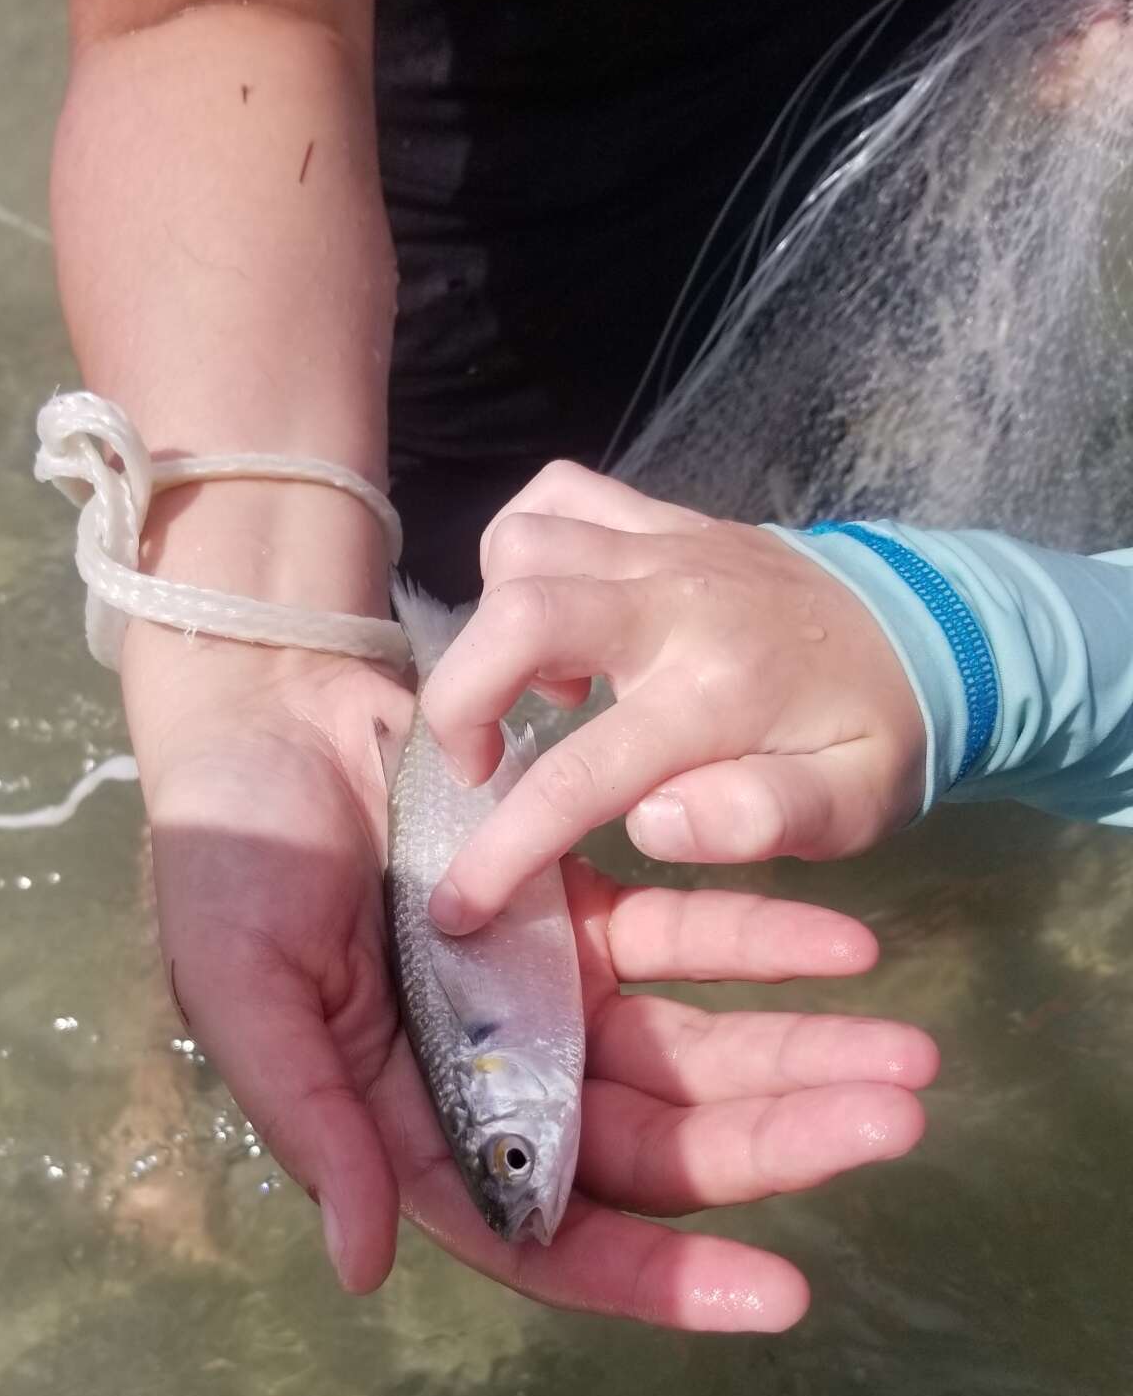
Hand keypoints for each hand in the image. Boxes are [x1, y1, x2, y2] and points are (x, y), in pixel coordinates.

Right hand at [126, 623, 935, 1324]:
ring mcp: (553, 996)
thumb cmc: (226, 866)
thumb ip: (313, 1128)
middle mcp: (504, 1081)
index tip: (782, 1295)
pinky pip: (689, 935)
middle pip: (659, 1145)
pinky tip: (847, 943)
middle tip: (897, 1120)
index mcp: (421, 1129)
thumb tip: (366, 1270)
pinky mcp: (585, 909)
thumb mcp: (247, 996)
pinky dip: (762, 939)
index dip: (659, 1276)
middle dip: (776, 1145)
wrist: (265, 715)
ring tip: (913, 1055)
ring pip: (695, 1050)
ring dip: (798, 1053)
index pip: (554, 1235)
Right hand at [419, 460, 926, 935]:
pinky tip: (552, 614)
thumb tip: (651, 821)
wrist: (936, 630)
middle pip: (519, 616)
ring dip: (493, 625)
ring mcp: (665, 546)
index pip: (580, 775)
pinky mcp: (662, 517)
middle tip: (478, 766)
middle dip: (461, 702)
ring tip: (531, 692)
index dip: (504, 847)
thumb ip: (757, 818)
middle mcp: (678, 603)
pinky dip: (522, 548)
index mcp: (717, 693)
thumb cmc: (878, 737)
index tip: (459, 901)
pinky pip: (557, 494)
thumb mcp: (850, 809)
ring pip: (524, 546)